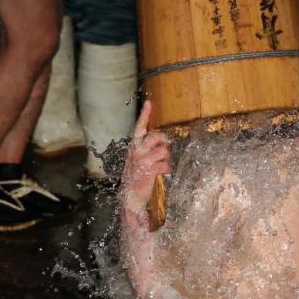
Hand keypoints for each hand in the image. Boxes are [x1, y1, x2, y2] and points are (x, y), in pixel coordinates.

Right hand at [119, 100, 170, 222]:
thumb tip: (160, 140)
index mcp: (133, 147)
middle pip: (156, 136)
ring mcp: (142, 161)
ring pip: (163, 150)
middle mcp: (136, 151)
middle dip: (164, 141)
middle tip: (165, 148)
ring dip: (167, 156)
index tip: (149, 103)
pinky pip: (165, 164)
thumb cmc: (135, 176)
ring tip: (163, 162)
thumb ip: (144, 149)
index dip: (144, 115)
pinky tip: (163, 172)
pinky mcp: (149, 171)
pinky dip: (167, 168)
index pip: (139, 128)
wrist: (130, 196)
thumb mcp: (136, 159)